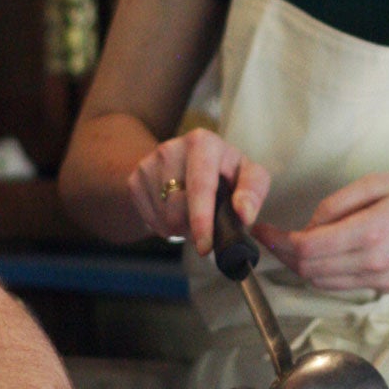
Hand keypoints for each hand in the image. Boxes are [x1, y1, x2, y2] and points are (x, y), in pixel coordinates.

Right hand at [126, 130, 273, 258]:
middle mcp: (172, 147)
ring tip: (190, 218)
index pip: (200, 185)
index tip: (205, 246)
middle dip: (192, 228)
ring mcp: (148, 163)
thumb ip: (253, 191)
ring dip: (180, 228)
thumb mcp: (247, 175)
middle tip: (204, 234)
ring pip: (163, 216)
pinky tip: (174, 215)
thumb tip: (244, 214)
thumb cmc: (224, 174)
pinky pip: (149, 219)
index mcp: (203, 142)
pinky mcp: (135, 179)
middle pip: (177, 206)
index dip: (202, 219)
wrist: (184, 165)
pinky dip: (164, 226)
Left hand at [254, 174, 388, 293]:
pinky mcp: (385, 287)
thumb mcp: (381, 182)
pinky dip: (322, 272)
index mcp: (371, 232)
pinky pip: (341, 285)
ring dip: (300, 266)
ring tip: (292, 243)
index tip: (262, 229)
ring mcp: (379, 280)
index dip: (277, 241)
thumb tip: (310, 223)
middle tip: (272, 235)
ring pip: (321, 283)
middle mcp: (373, 263)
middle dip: (283, 254)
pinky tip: (322, 252)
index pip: (307, 248)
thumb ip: (339, 203)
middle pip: (308, 270)